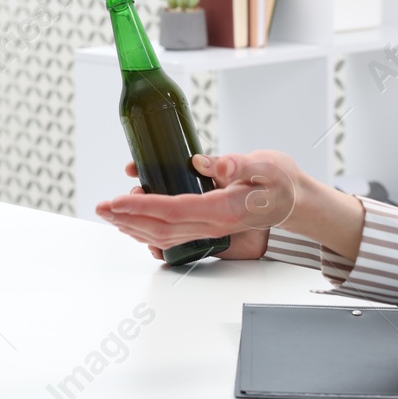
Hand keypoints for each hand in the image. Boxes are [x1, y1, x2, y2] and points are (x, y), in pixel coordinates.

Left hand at [104, 167, 270, 261]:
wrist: (296, 202)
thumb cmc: (282, 182)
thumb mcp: (267, 166)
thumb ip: (237, 165)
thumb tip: (205, 163)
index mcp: (223, 209)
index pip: (173, 209)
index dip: (142, 205)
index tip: (118, 199)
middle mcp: (213, 224)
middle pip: (161, 228)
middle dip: (127, 218)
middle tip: (101, 208)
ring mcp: (209, 229)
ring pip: (163, 235)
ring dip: (133, 225)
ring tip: (109, 214)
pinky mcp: (208, 226)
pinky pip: (172, 234)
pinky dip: (148, 228)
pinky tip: (134, 221)